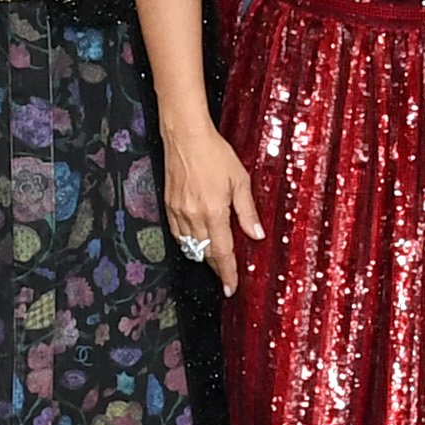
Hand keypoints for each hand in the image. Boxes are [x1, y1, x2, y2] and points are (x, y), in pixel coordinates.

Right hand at [165, 121, 269, 295]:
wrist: (185, 136)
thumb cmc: (214, 153)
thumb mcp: (239, 179)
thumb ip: (247, 211)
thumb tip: (256, 235)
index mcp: (214, 212)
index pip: (222, 253)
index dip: (228, 273)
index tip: (231, 288)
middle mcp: (194, 216)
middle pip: (206, 253)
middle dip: (216, 267)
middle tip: (226, 275)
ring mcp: (178, 212)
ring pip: (191, 246)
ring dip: (203, 255)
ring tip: (214, 259)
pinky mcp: (169, 205)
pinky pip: (178, 233)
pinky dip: (188, 242)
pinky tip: (196, 240)